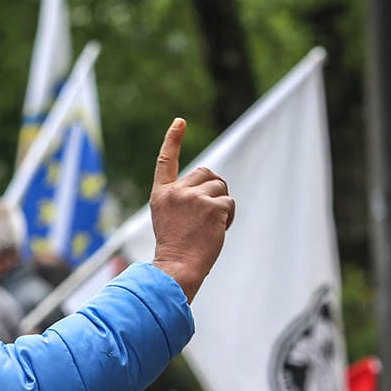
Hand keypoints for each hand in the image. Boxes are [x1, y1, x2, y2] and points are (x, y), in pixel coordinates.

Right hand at [150, 118, 234, 302]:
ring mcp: (194, 198)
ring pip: (220, 188)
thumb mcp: (168, 216)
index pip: (165, 161)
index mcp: (161, 194)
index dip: (172, 140)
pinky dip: (228, 217)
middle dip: (213, 189)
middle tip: (208, 213)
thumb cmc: (174, 247)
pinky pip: (229, 204)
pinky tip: (217, 231)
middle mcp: (176, 192)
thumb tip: (211, 182)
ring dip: (221, 204)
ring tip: (210, 225)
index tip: (179, 122)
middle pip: (206, 173)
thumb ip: (182, 197)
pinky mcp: (212, 207)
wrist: (177, 267)